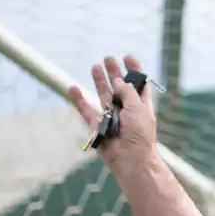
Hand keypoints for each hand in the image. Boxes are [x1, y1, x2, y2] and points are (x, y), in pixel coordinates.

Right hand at [68, 55, 158, 174]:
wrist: (130, 159)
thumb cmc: (140, 134)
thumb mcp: (138, 108)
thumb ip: (128, 92)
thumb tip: (118, 80)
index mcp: (141, 105)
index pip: (139, 84)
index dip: (134, 70)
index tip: (127, 56)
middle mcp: (127, 109)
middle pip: (119, 87)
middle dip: (114, 72)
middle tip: (108, 58)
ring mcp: (111, 117)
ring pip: (103, 95)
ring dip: (99, 81)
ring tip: (94, 66)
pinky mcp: (97, 127)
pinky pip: (86, 110)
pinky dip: (78, 100)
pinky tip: (72, 88)